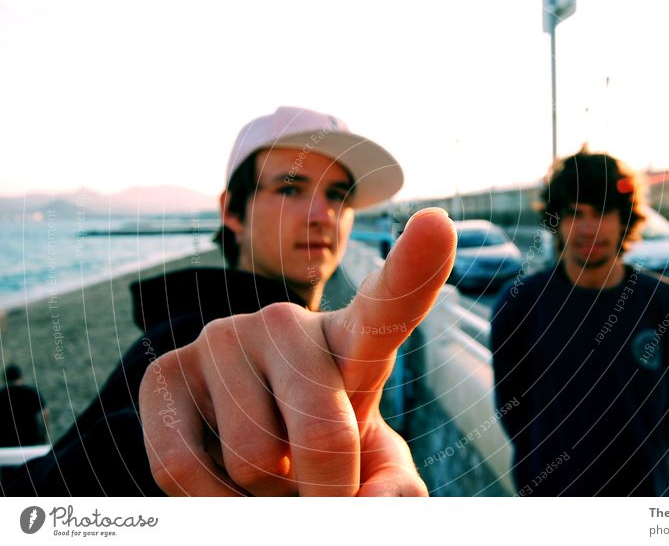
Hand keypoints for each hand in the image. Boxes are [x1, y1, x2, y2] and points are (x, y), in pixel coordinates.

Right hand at [139, 208, 455, 495]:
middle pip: (325, 434)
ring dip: (266, 493)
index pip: (388, 306)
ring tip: (270, 466)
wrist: (247, 450)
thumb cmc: (327, 453)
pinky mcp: (165, 372)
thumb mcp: (374, 469)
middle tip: (324, 493)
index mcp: (352, 342)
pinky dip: (211, 503)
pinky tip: (224, 478)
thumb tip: (367, 508)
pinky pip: (183, 468)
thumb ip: (392, 489)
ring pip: (254, 460)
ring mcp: (222, 339)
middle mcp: (287, 324)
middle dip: (329, 491)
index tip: (438, 226)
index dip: (414, 268)